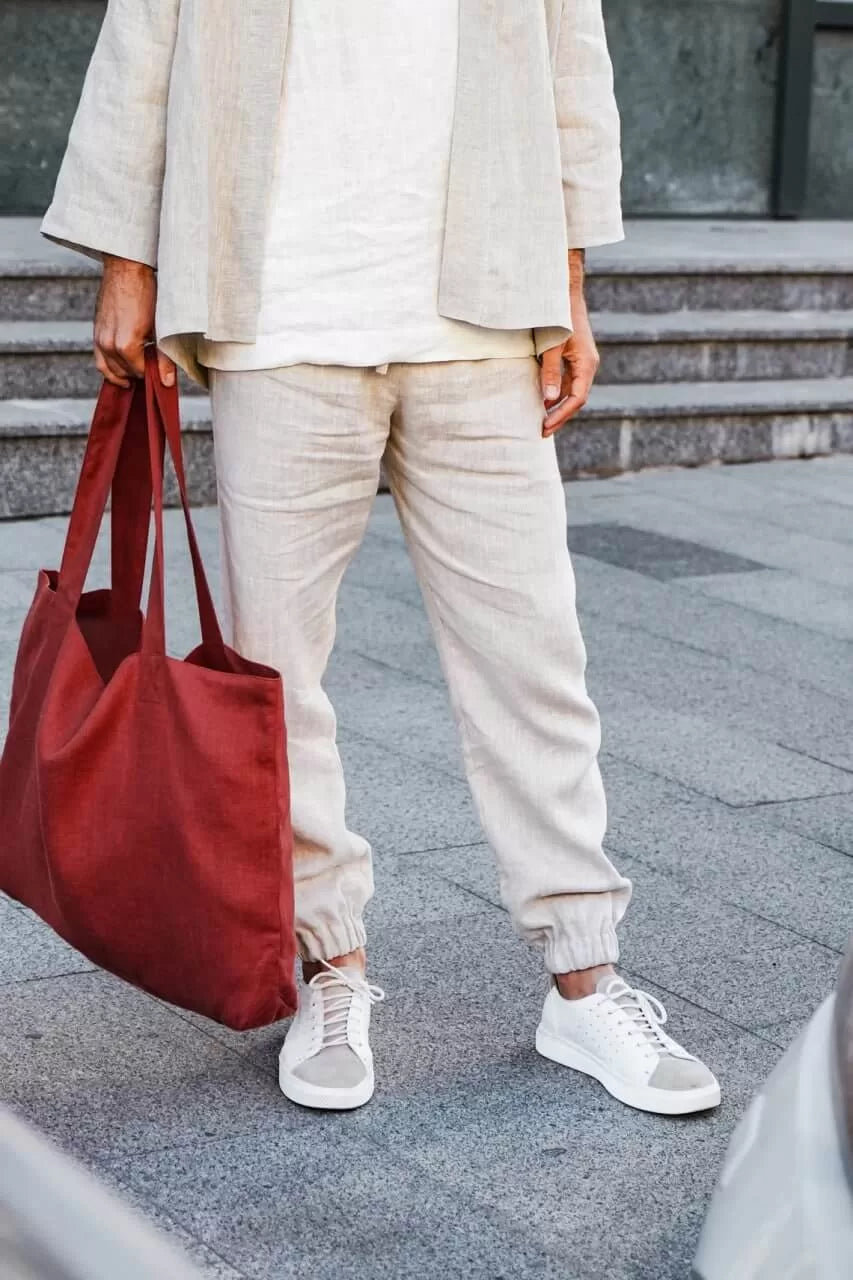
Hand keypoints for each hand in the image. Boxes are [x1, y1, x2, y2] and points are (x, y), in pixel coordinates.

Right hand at [94, 255, 175, 388]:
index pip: (140, 373)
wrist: (126, 268)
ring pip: (108, 369)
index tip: (161, 371)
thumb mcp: (160, 328)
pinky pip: (99, 359)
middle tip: (152, 370)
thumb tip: (167, 383)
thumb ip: (164, 359)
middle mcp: (108, 345)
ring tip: (137, 374)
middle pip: (124, 373)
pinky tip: (122, 368)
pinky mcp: (96, 331)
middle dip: (138, 374)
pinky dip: (110, 367)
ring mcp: (99, 338)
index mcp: (125, 346)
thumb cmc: (146, 294)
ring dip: (123, 374)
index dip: (152, 374)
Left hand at [540, 250, 599, 436]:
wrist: (565, 293)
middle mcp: (588, 365)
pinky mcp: (574, 358)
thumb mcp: (551, 346)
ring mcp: (582, 362)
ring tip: (542, 421)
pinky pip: (568, 382)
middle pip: (576, 399)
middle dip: (560, 416)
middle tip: (542, 431)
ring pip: (572, 391)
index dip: (562, 414)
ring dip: (558, 407)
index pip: (577, 398)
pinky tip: (544, 401)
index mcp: (587, 364)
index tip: (546, 426)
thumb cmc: (559, 317)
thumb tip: (549, 399)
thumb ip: (550, 372)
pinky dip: (557, 394)